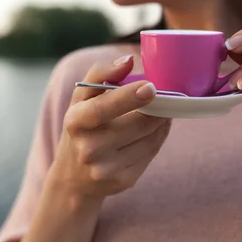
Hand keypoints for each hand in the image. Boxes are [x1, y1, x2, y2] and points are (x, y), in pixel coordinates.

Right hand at [50, 55, 171, 201]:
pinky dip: (158, 137)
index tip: (151, 87)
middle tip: (167, 96)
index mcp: (75, 122)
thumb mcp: (81, 99)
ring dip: (162, 122)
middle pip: (137, 124)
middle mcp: (88, 149)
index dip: (127, 97)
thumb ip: (101, 73)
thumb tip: (128, 60)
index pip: (102, 108)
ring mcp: (106, 169)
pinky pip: (152, 153)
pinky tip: (154, 130)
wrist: (73, 178)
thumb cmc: (82, 127)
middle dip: (158, 108)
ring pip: (150, 138)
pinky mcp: (124, 181)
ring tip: (162, 111)